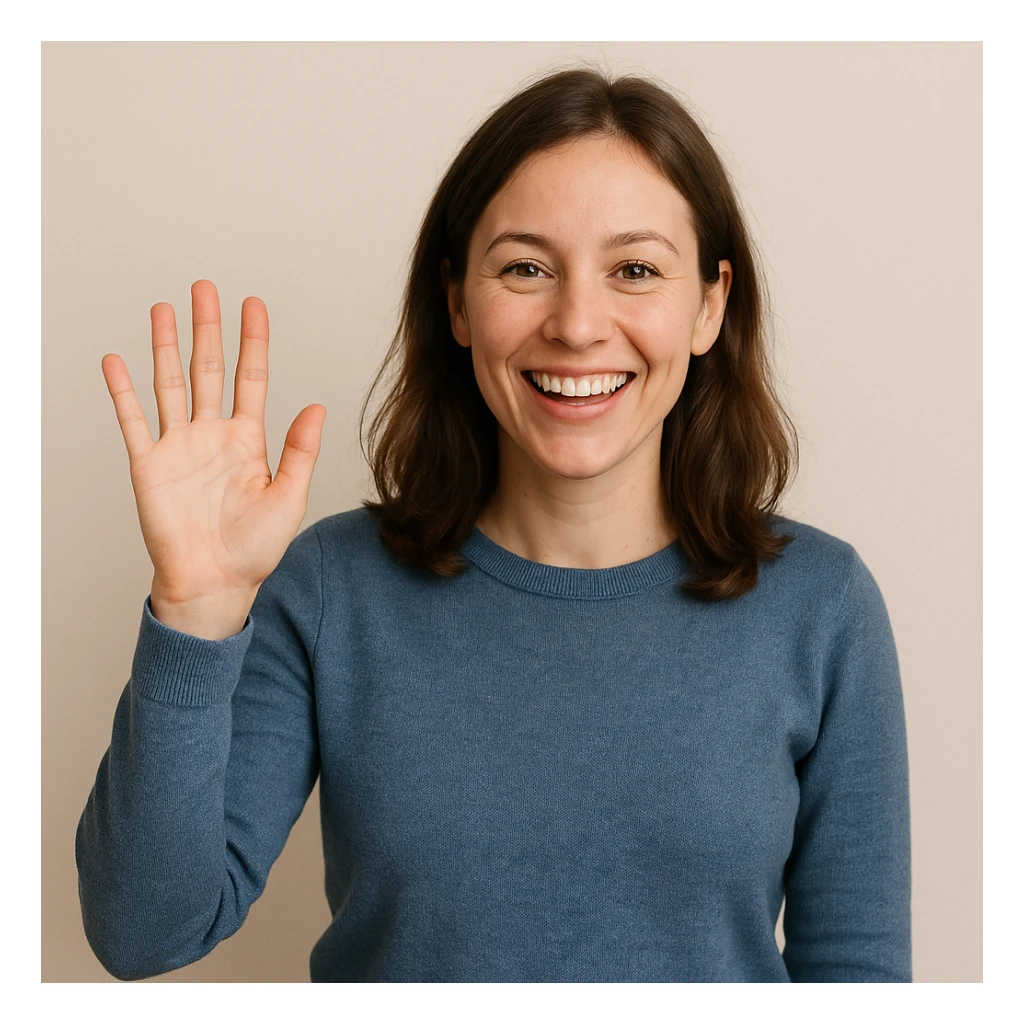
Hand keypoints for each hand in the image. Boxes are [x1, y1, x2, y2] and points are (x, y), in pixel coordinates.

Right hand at [102, 280, 325, 602]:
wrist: (215, 583)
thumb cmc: (255, 548)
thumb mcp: (289, 497)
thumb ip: (300, 451)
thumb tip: (318, 407)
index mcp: (248, 441)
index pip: (251, 378)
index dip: (252, 342)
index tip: (254, 305)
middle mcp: (212, 436)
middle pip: (208, 370)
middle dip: (208, 329)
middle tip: (205, 289)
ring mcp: (179, 447)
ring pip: (170, 384)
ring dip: (166, 347)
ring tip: (163, 309)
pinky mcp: (149, 465)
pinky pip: (134, 420)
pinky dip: (123, 391)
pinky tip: (117, 360)